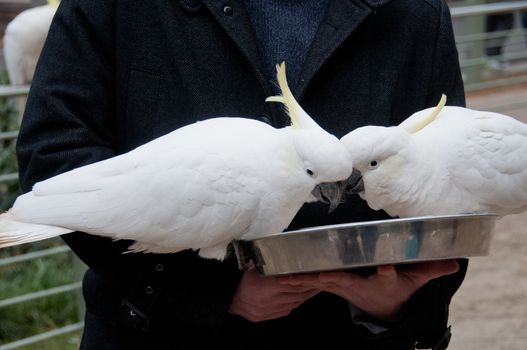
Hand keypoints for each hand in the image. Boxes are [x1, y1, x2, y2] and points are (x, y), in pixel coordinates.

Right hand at [229, 268, 319, 321]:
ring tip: (315, 288)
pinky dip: (295, 303)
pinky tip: (300, 298)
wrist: (226, 296)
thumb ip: (270, 265)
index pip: (294, 282)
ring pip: (294, 302)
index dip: (307, 278)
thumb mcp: (255, 266)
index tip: (317, 272)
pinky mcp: (266, 316)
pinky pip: (286, 310)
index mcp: (267, 286)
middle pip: (297, 293)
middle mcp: (270, 300)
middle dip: (310, 287)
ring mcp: (268, 310)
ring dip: (305, 295)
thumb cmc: (239, 278)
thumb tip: (284, 256)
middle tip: (322, 280)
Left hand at [277, 260, 458, 321]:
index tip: (385, 266)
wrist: (382, 307)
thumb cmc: (398, 289)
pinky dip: (298, 280)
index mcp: (383, 282)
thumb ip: (431, 269)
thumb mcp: (416, 281)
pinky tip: (282, 276)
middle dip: (332, 278)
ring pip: (323, 282)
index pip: (387, 275)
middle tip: (320, 275)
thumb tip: (454, 261)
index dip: (386, 271)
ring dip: (305, 280)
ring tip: (286, 277)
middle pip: (345, 280)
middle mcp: (361, 286)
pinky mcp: (333, 284)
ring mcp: (345, 286)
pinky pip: (313, 282)